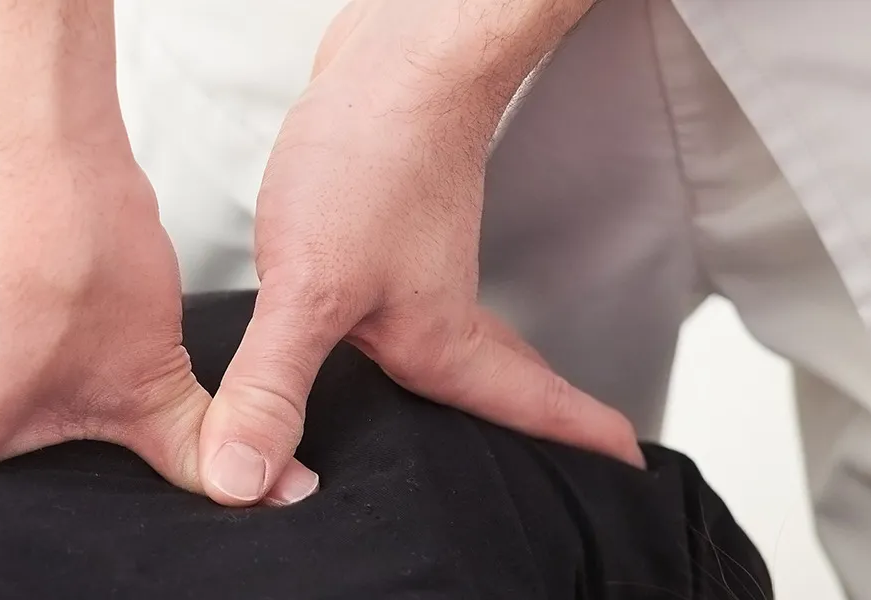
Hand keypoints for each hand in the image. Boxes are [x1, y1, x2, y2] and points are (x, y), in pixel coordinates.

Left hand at [192, 0, 640, 503]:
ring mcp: (418, 268)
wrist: (393, 57)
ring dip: (486, 383)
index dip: (575, 446)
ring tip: (501, 416)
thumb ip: (273, 386)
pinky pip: (414, 306)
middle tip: (585, 457)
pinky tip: (387, 332)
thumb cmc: (373, 154)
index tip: (627, 473)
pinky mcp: (386, 231)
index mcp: (438, 342)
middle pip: (505, 387)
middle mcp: (437, 311)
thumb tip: (243, 481)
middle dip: (542, 428)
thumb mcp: (308, 287)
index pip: (525, 410)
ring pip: (463, 347)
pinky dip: (423, 335)